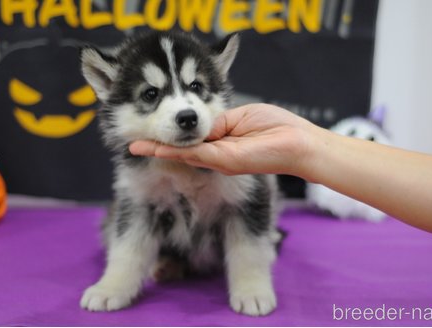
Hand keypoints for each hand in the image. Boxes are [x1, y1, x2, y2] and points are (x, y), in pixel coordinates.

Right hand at [129, 103, 318, 176]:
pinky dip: (174, 151)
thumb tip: (197, 125)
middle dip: (158, 145)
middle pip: (182, 149)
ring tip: (136, 146)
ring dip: (159, 150)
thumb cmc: (276, 126)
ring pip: (183, 154)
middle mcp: (217, 152)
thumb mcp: (239, 117)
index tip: (154, 127)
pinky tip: (156, 149)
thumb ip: (217, 122)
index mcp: (221, 139)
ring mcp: (219, 159)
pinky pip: (195, 155)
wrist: (299, 142)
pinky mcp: (224, 162)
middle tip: (133, 143)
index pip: (191, 138)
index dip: (172, 133)